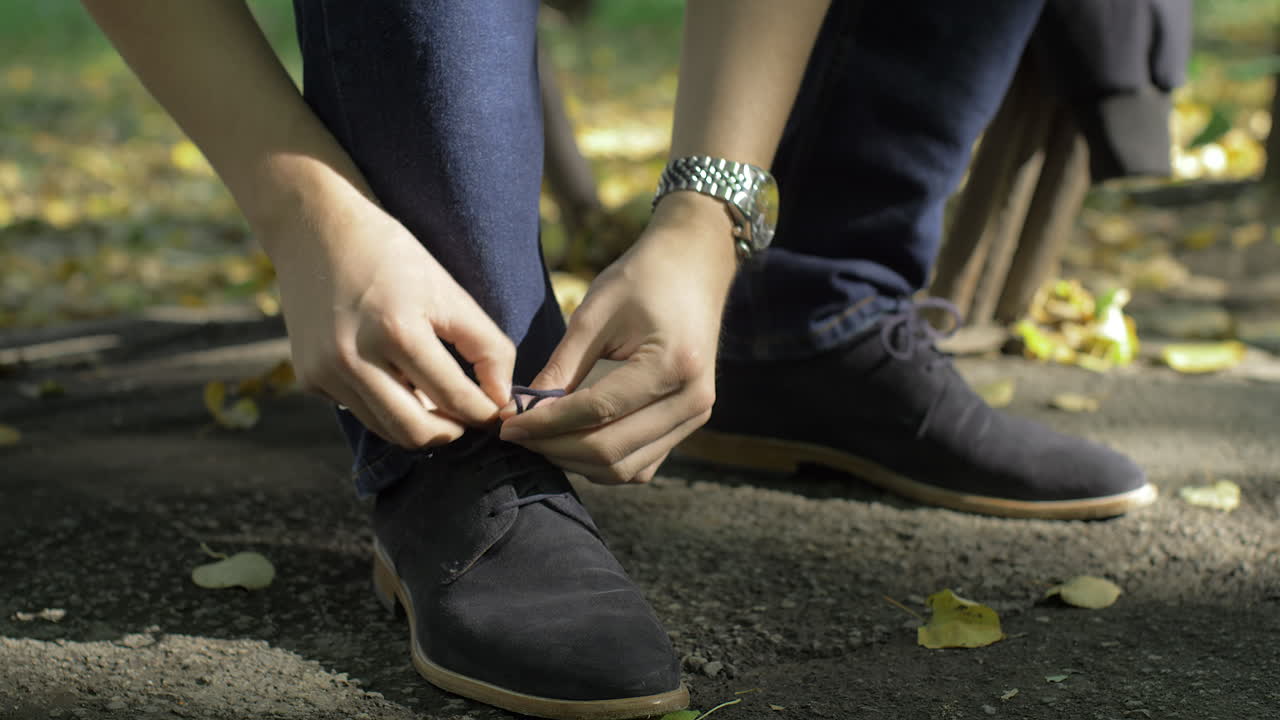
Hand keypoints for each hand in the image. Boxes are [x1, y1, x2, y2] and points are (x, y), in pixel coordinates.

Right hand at [268, 185, 513, 447]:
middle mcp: (353, 358)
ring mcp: (324, 372)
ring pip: (386, 429)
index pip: (455, 399)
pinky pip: (359, 410)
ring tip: (438, 400)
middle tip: (469, 418)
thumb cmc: (392, 255)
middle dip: (452, 431)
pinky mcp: (307, 378)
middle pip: (416, 432)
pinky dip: (384, 405)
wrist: (314, 229)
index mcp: (397, 330)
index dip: (485, 413)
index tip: (499, 412)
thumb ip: (485, 345)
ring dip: (419, 423)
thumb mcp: (448, 291)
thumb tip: (502, 399)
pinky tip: (393, 375)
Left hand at [499, 193, 736, 482]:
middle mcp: (692, 400)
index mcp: (672, 364)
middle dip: (556, 448)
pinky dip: (603, 461)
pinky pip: (641, 464)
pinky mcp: (689, 423)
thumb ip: (560, 369)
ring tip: (540, 439)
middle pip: (611, 451)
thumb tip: (521, 413)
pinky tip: (572, 440)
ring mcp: (696, 416)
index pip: (597, 411)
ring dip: (577, 461)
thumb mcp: (595, 315)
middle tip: (517, 435)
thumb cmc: (643, 278)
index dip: (546, 425)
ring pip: (625, 469)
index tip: (507, 425)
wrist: (695, 265)